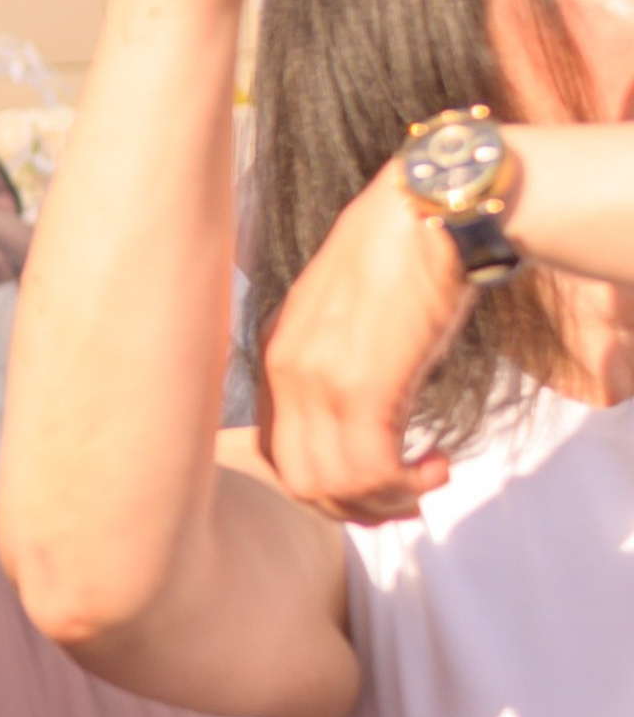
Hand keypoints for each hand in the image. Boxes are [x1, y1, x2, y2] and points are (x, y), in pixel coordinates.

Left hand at [257, 163, 468, 521]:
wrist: (430, 209)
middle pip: (300, 481)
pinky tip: (441, 464)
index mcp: (275, 353)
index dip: (323, 483)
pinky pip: (374, 473)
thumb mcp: (343, 308)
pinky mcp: (366, 388)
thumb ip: (332, 358)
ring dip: (386, 502)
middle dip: (352, 507)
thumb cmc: (399, 250)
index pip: (277, 451)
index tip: (369, 485)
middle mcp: (286, 373)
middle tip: (402, 500)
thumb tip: (356, 414)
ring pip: (335, 487)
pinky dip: (409, 484)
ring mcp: (321, 383)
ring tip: (427, 482)